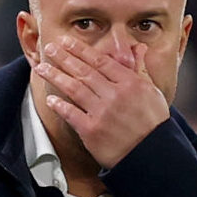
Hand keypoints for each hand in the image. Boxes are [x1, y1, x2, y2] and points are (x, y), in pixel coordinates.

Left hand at [36, 37, 168, 168]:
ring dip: (56, 76)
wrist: (152, 154)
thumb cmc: (154, 123)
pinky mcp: (92, 131)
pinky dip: (60, 105)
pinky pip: (71, 114)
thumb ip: (141, 69)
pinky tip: (50, 99)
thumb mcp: (152, 92)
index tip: (67, 42)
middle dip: (63, 58)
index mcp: (129, 83)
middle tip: (49, 48)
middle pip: (84, 71)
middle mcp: (114, 95)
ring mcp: (102, 113)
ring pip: (74, 89)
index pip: (100, 61)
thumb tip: (140, 48)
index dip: (80, 50)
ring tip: (42, 68)